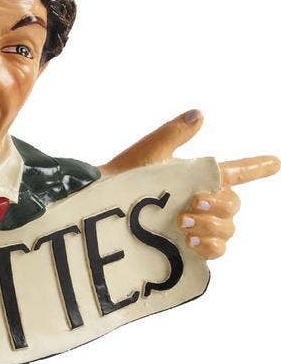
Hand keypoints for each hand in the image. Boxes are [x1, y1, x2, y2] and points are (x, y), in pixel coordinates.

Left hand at [99, 109, 279, 259]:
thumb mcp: (148, 153)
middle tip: (194, 203)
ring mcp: (194, 225)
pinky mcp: (186, 247)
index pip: (235, 171)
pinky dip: (210, 245)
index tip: (275, 161)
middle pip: (233, 204)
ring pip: (227, 228)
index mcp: (194, 176)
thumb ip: (174, 134)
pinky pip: (215, 251)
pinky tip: (191, 239)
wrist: (100, 207)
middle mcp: (199, 201)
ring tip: (184, 222)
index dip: (255, 167)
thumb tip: (199, 113)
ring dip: (213, 224)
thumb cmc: (121, 177)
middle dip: (220, 204)